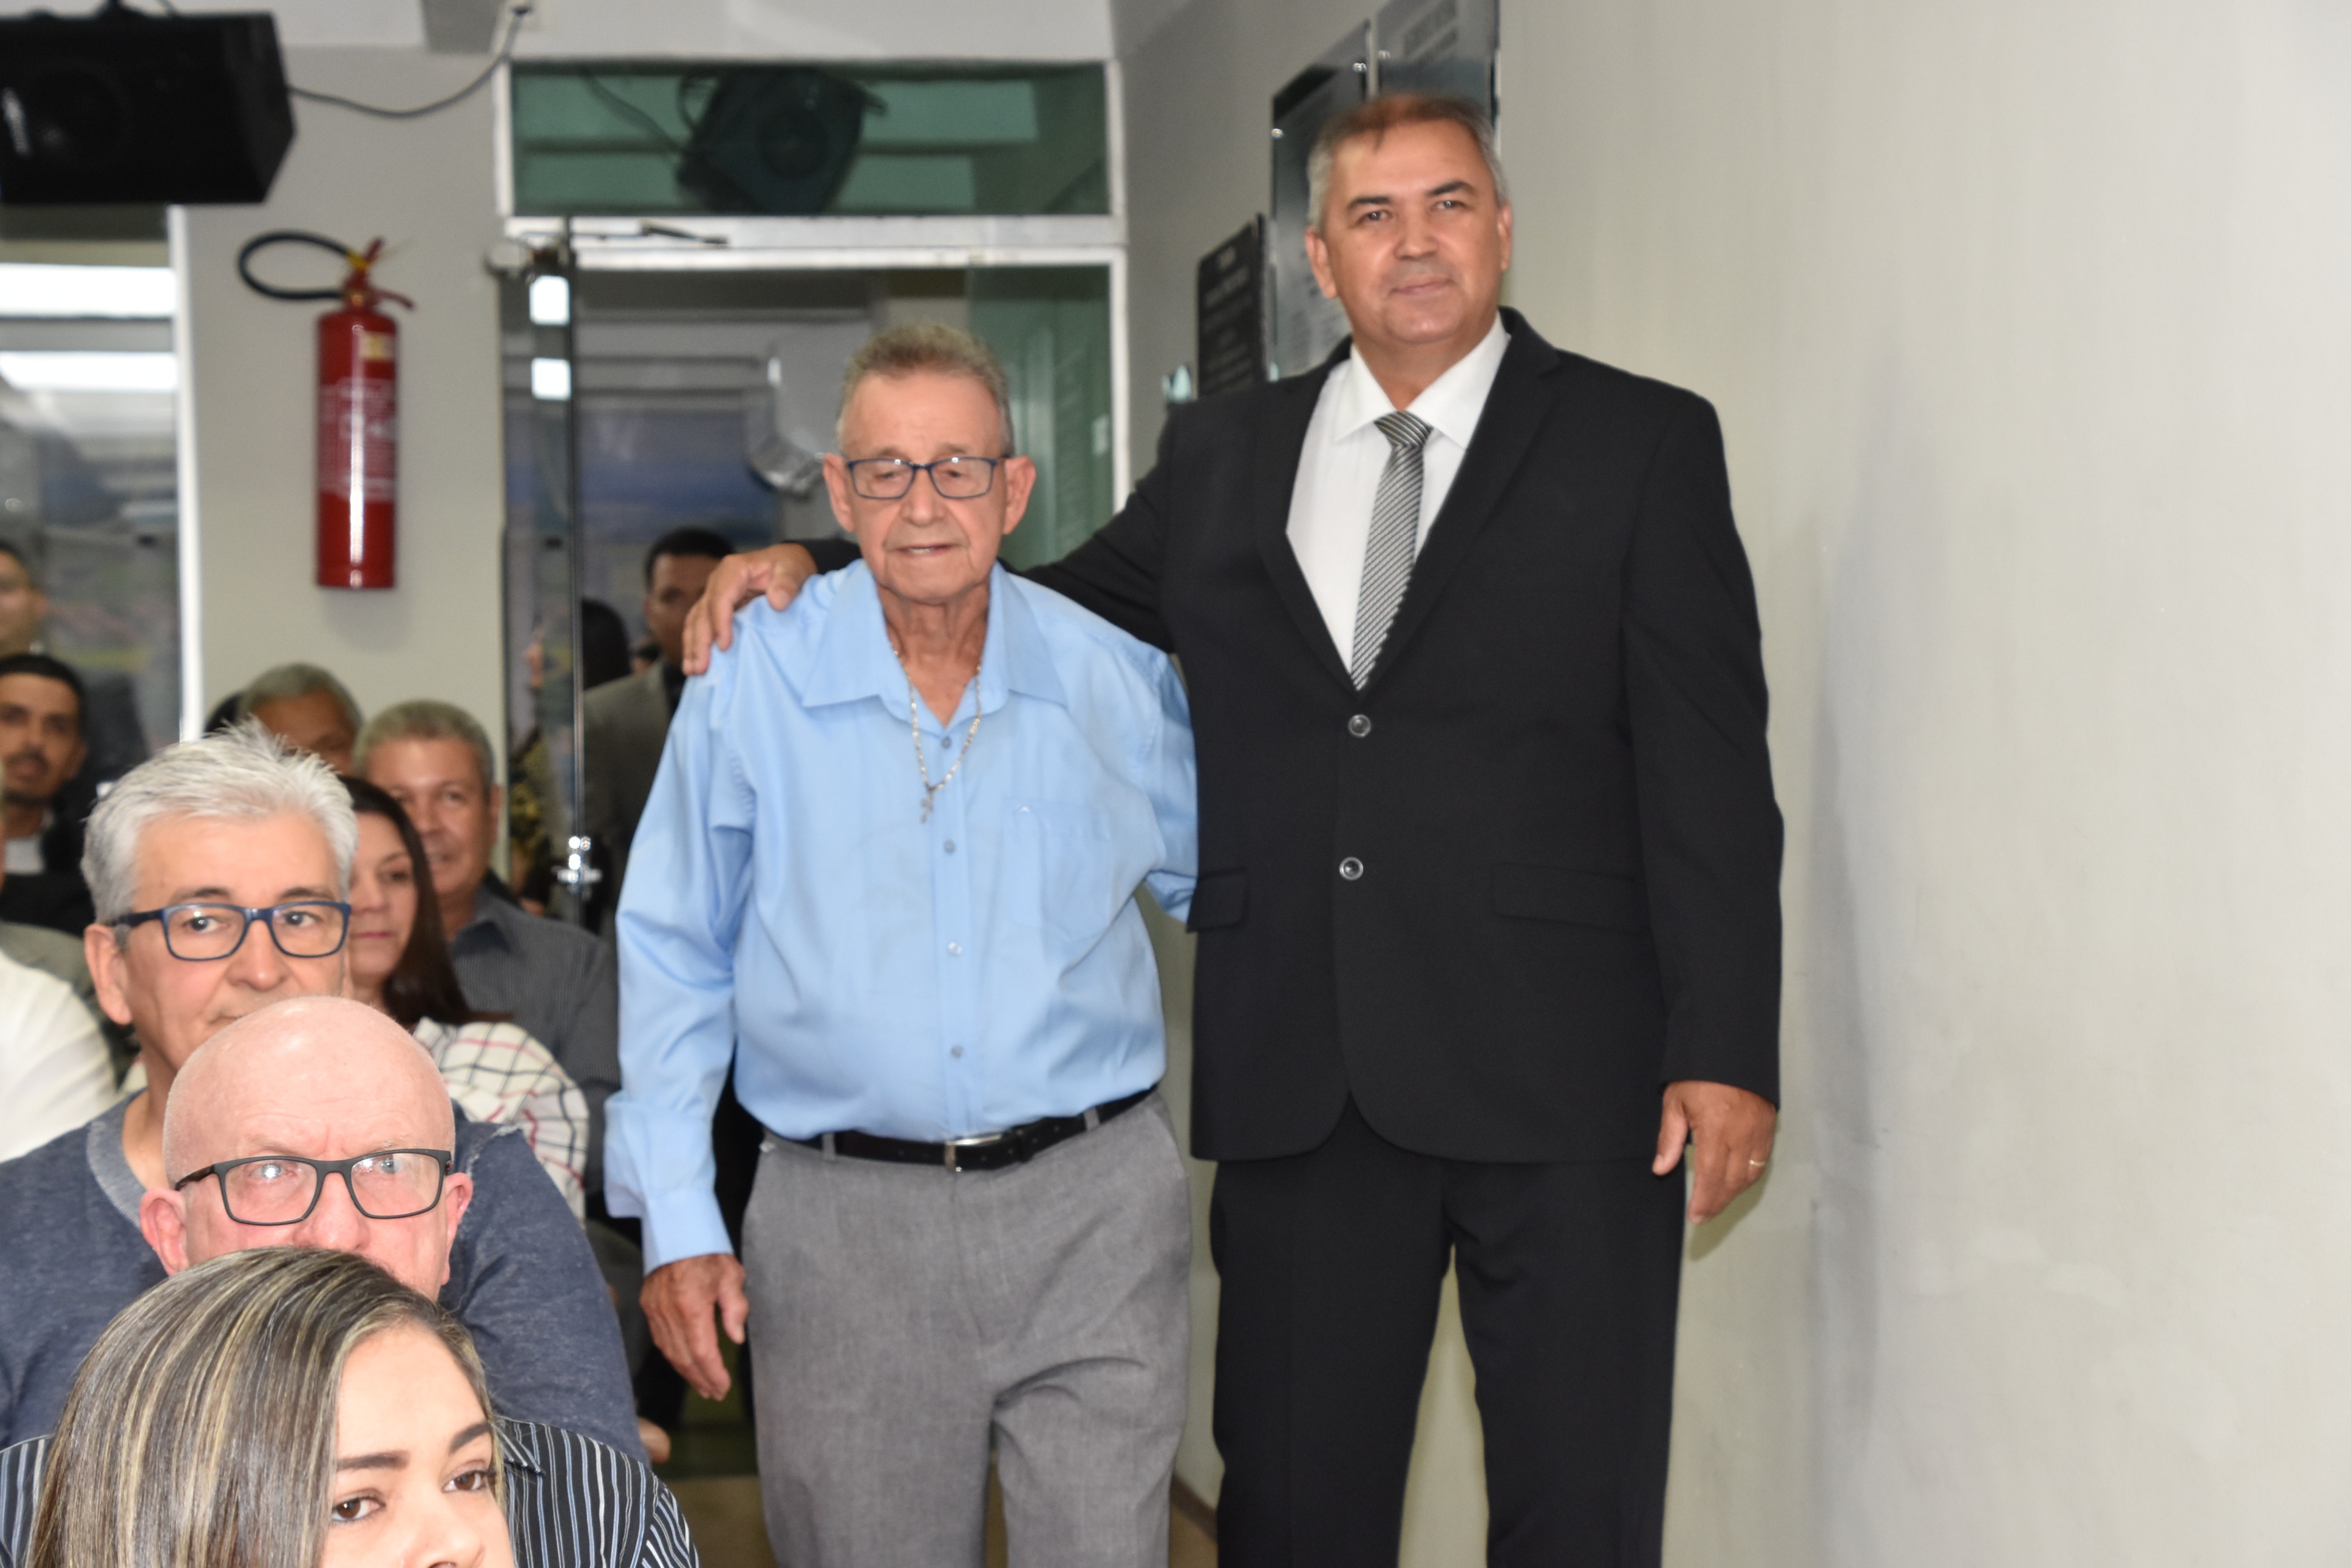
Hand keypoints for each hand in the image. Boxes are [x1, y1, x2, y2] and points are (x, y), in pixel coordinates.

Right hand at [641, 1253, 749, 1399]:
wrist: (675, 1228)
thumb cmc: (706, 1249)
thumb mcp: (731, 1275)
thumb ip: (735, 1308)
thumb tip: (736, 1338)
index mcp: (691, 1305)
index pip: (703, 1352)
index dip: (713, 1374)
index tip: (724, 1387)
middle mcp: (669, 1312)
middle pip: (684, 1358)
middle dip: (700, 1379)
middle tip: (714, 1393)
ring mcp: (655, 1310)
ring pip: (670, 1352)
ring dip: (686, 1372)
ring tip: (702, 1385)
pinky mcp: (648, 1305)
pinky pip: (660, 1339)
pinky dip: (673, 1356)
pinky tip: (684, 1363)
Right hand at [681, 544, 818, 674]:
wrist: (787, 564)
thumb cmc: (789, 565)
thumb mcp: (794, 568)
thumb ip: (787, 582)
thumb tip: (777, 602)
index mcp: (734, 570)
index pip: (720, 598)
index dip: (720, 623)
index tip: (725, 646)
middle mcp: (718, 581)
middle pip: (703, 612)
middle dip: (700, 641)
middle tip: (700, 668)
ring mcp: (714, 594)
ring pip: (696, 621)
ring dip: (693, 646)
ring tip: (693, 670)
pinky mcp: (716, 607)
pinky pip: (700, 625)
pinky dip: (696, 644)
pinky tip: (696, 662)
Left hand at [1653, 1080, 1776, 1223]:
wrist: (1731, 1047)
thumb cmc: (1698, 1075)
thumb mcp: (1675, 1103)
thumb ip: (1669, 1139)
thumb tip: (1662, 1168)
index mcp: (1716, 1129)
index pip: (1711, 1177)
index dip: (1704, 1201)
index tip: (1696, 1216)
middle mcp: (1741, 1135)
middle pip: (1732, 1182)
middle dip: (1718, 1202)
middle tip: (1704, 1215)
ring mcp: (1759, 1132)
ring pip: (1749, 1175)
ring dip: (1733, 1192)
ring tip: (1717, 1202)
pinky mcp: (1769, 1127)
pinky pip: (1762, 1161)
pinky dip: (1749, 1176)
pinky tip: (1736, 1182)